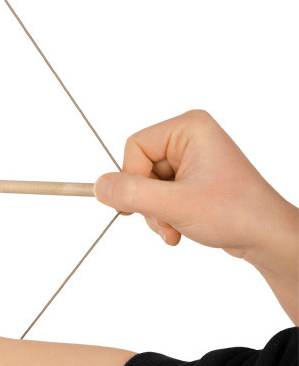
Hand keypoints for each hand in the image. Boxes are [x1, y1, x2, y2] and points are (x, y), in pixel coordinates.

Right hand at [94, 109, 294, 256]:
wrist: (267, 237)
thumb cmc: (235, 213)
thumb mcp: (175, 205)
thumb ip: (132, 194)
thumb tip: (98, 186)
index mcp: (189, 128)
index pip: (135, 147)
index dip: (132, 179)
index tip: (138, 206)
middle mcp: (190, 138)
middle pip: (139, 167)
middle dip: (147, 202)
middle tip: (164, 222)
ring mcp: (192, 159)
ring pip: (147, 185)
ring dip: (155, 213)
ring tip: (173, 228)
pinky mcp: (193, 178)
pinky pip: (161, 194)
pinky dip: (164, 215)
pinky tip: (178, 230)